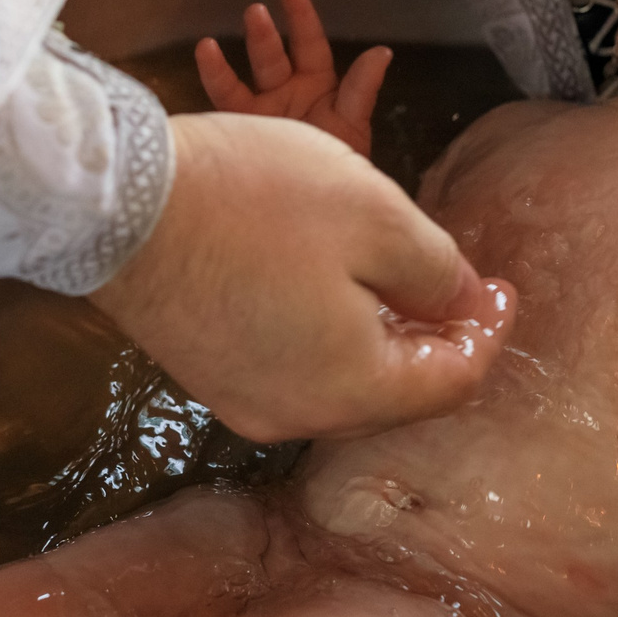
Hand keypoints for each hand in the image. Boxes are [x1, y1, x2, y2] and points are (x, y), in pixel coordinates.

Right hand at [89, 111, 515, 441]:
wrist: (116, 201)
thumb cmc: (254, 200)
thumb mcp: (377, 215)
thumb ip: (437, 270)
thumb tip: (463, 303)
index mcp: (352, 389)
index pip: (451, 382)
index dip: (488, 332)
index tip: (501, 285)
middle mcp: (298, 416)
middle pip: (397, 393)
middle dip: (437, 339)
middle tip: (460, 281)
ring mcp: (243, 400)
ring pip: (343, 383)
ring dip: (382, 337)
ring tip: (399, 276)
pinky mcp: (207, 373)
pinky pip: (292, 368)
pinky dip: (330, 335)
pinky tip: (331, 283)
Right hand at [195, 0, 390, 157]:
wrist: (318, 213)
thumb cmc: (341, 167)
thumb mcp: (353, 127)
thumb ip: (361, 90)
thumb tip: (382, 52)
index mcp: (318, 86)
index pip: (310, 44)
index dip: (301, 17)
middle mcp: (286, 92)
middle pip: (274, 56)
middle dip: (265, 35)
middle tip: (256, 12)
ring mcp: (261, 111)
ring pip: (247, 76)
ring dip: (235, 59)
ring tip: (217, 39)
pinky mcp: (240, 131)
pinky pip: (224, 102)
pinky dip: (214, 77)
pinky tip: (204, 53)